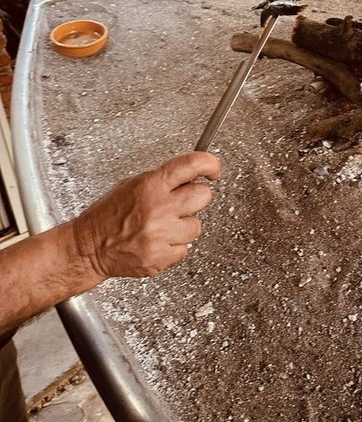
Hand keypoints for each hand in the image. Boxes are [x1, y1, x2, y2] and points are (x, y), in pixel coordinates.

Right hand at [72, 151, 220, 280]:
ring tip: (163, 226)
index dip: (210, 164)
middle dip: (195, 198)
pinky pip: (185, 249)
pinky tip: (157, 241)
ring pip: (197, 226)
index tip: (214, 169)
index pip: (192, 164)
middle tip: (181, 203)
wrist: (88, 248)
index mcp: (150, 185)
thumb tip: (192, 177)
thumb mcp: (132, 184)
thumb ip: (162, 180)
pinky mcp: (162, 257)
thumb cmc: (107, 215)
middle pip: (203, 196)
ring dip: (184, 225)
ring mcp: (161, 234)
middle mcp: (158, 208)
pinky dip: (174, 246)